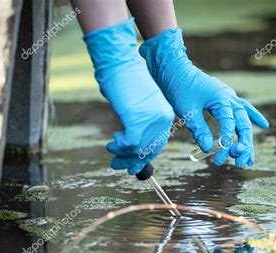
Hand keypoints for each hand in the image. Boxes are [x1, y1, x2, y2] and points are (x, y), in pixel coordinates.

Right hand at [84, 18, 173, 174]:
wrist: (120, 63)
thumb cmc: (125, 80)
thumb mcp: (139, 104)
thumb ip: (140, 122)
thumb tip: (132, 143)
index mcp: (165, 114)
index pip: (157, 144)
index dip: (143, 157)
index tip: (132, 164)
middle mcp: (162, 119)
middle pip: (149, 150)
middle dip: (132, 161)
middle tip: (117, 166)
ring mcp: (151, 120)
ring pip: (138, 150)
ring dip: (122, 154)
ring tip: (110, 151)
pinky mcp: (137, 120)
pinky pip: (129, 144)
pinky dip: (119, 146)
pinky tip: (112, 142)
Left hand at [140, 28, 268, 166]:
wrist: (173, 68)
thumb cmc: (178, 87)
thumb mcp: (187, 110)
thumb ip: (199, 129)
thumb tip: (207, 149)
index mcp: (222, 99)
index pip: (229, 126)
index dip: (225, 144)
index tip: (219, 159)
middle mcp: (229, 97)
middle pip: (243, 125)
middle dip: (243, 146)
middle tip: (240, 163)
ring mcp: (229, 97)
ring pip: (244, 120)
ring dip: (246, 139)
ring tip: (248, 159)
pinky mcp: (224, 98)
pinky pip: (243, 108)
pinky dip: (252, 116)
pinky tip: (263, 125)